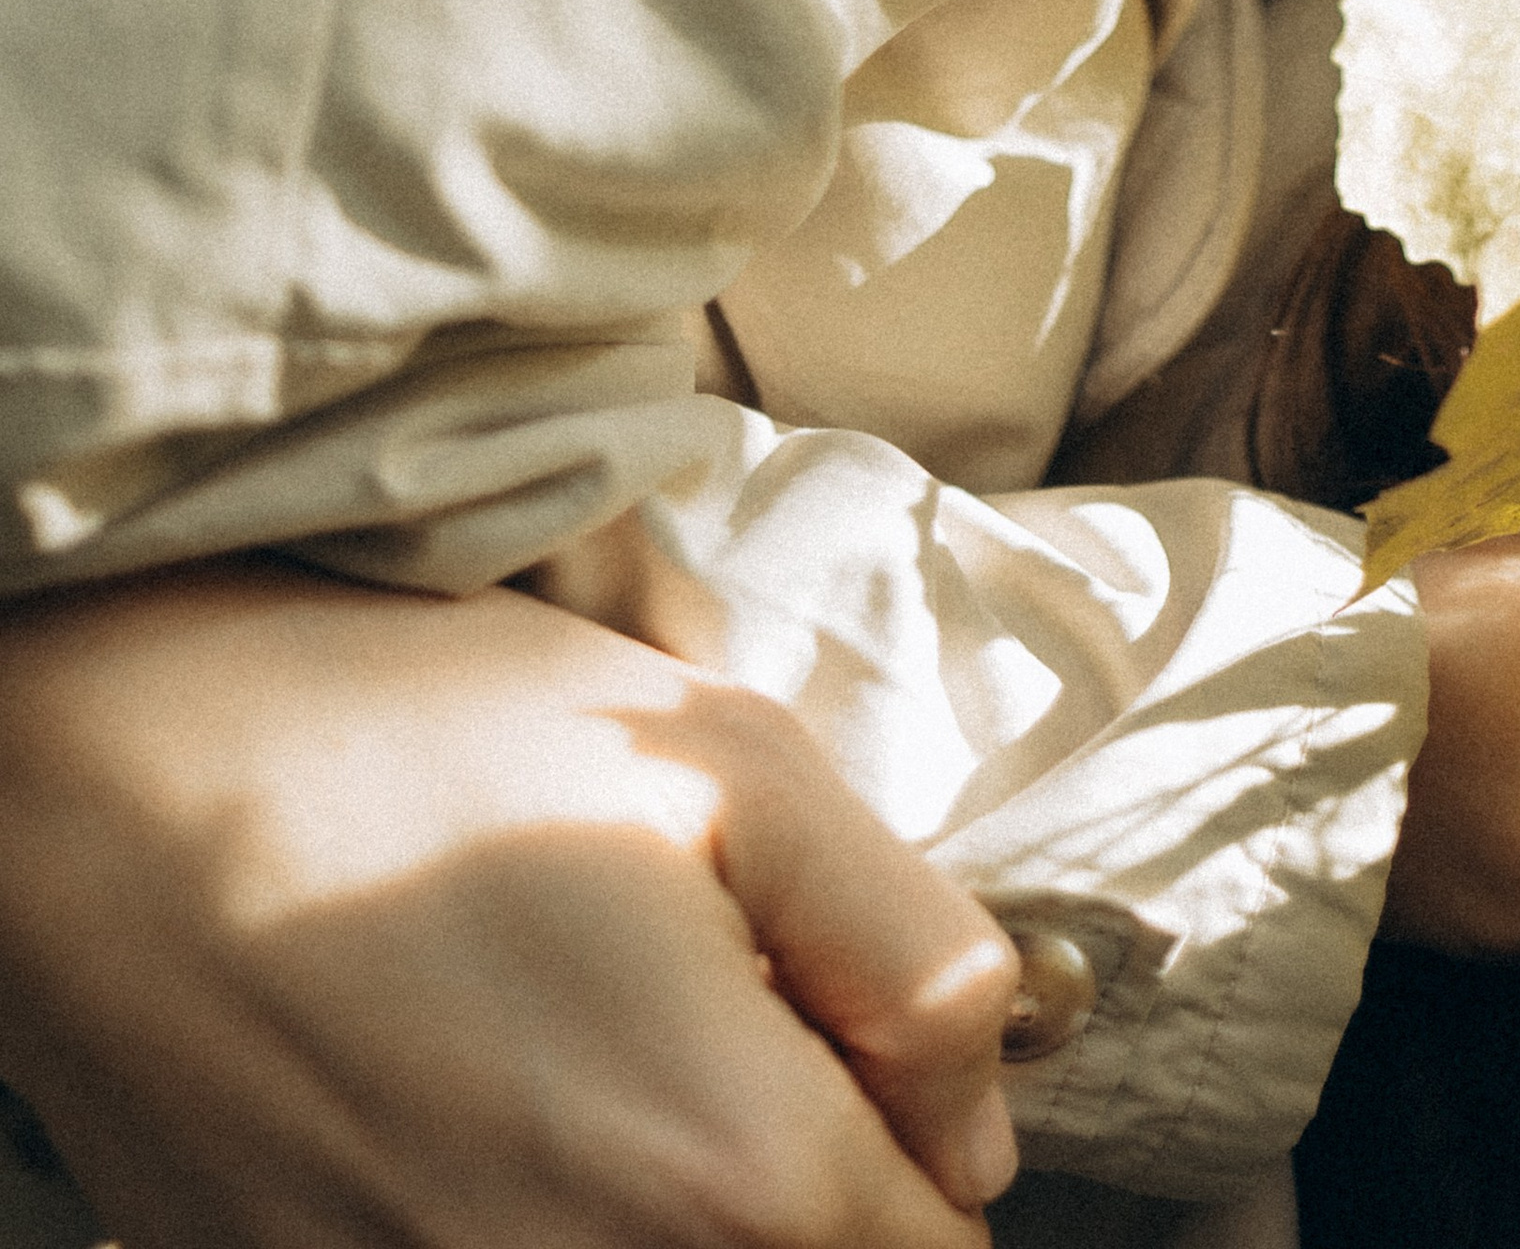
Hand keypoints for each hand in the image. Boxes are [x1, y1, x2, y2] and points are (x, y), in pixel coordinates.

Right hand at [0, 561, 1018, 1247]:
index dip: (925, 1146)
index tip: (852, 1045)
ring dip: (665, 1201)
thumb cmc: (424, 737)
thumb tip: (977, 1120)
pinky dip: (522, 1214)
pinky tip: (470, 1099)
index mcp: (730, 1171)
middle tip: (714, 1027)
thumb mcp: (735, 762)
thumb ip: (916, 955)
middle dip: (803, 1185)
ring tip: (584, 1053)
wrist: (122, 776)